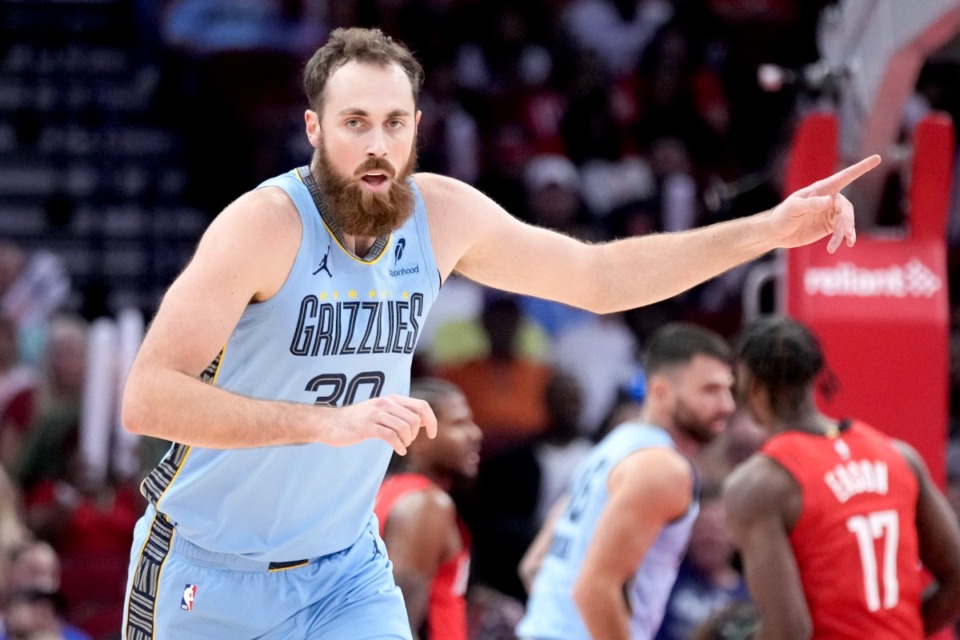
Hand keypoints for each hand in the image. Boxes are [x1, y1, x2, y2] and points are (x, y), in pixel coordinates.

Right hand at [323, 394, 437, 454]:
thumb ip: (399, 413)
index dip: (432, 420)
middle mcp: (386, 403)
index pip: (422, 406)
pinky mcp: (367, 427)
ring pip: (405, 428)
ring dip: (407, 441)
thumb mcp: (380, 411)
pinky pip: (391, 436)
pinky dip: (399, 446)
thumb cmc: (357, 420)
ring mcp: (376, 414)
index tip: (432, 434)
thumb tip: (422, 422)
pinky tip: (399, 450)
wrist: (330, 423)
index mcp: (392, 399)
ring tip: (401, 446)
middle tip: (407, 442)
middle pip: (415, 419)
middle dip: (416, 434)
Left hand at [772, 154, 880, 252]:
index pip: (845, 177)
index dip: (861, 168)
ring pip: (846, 220)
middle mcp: (828, 199)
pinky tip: (845, 244)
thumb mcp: (794, 208)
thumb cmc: (781, 216)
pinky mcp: (829, 226)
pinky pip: (842, 230)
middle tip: (845, 235)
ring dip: (846, 232)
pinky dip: (844, 237)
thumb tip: (830, 201)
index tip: (878, 158)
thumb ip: (811, 204)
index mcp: (821, 189)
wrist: (775, 233)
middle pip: (846, 208)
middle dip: (847, 221)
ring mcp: (830, 213)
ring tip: (846, 242)